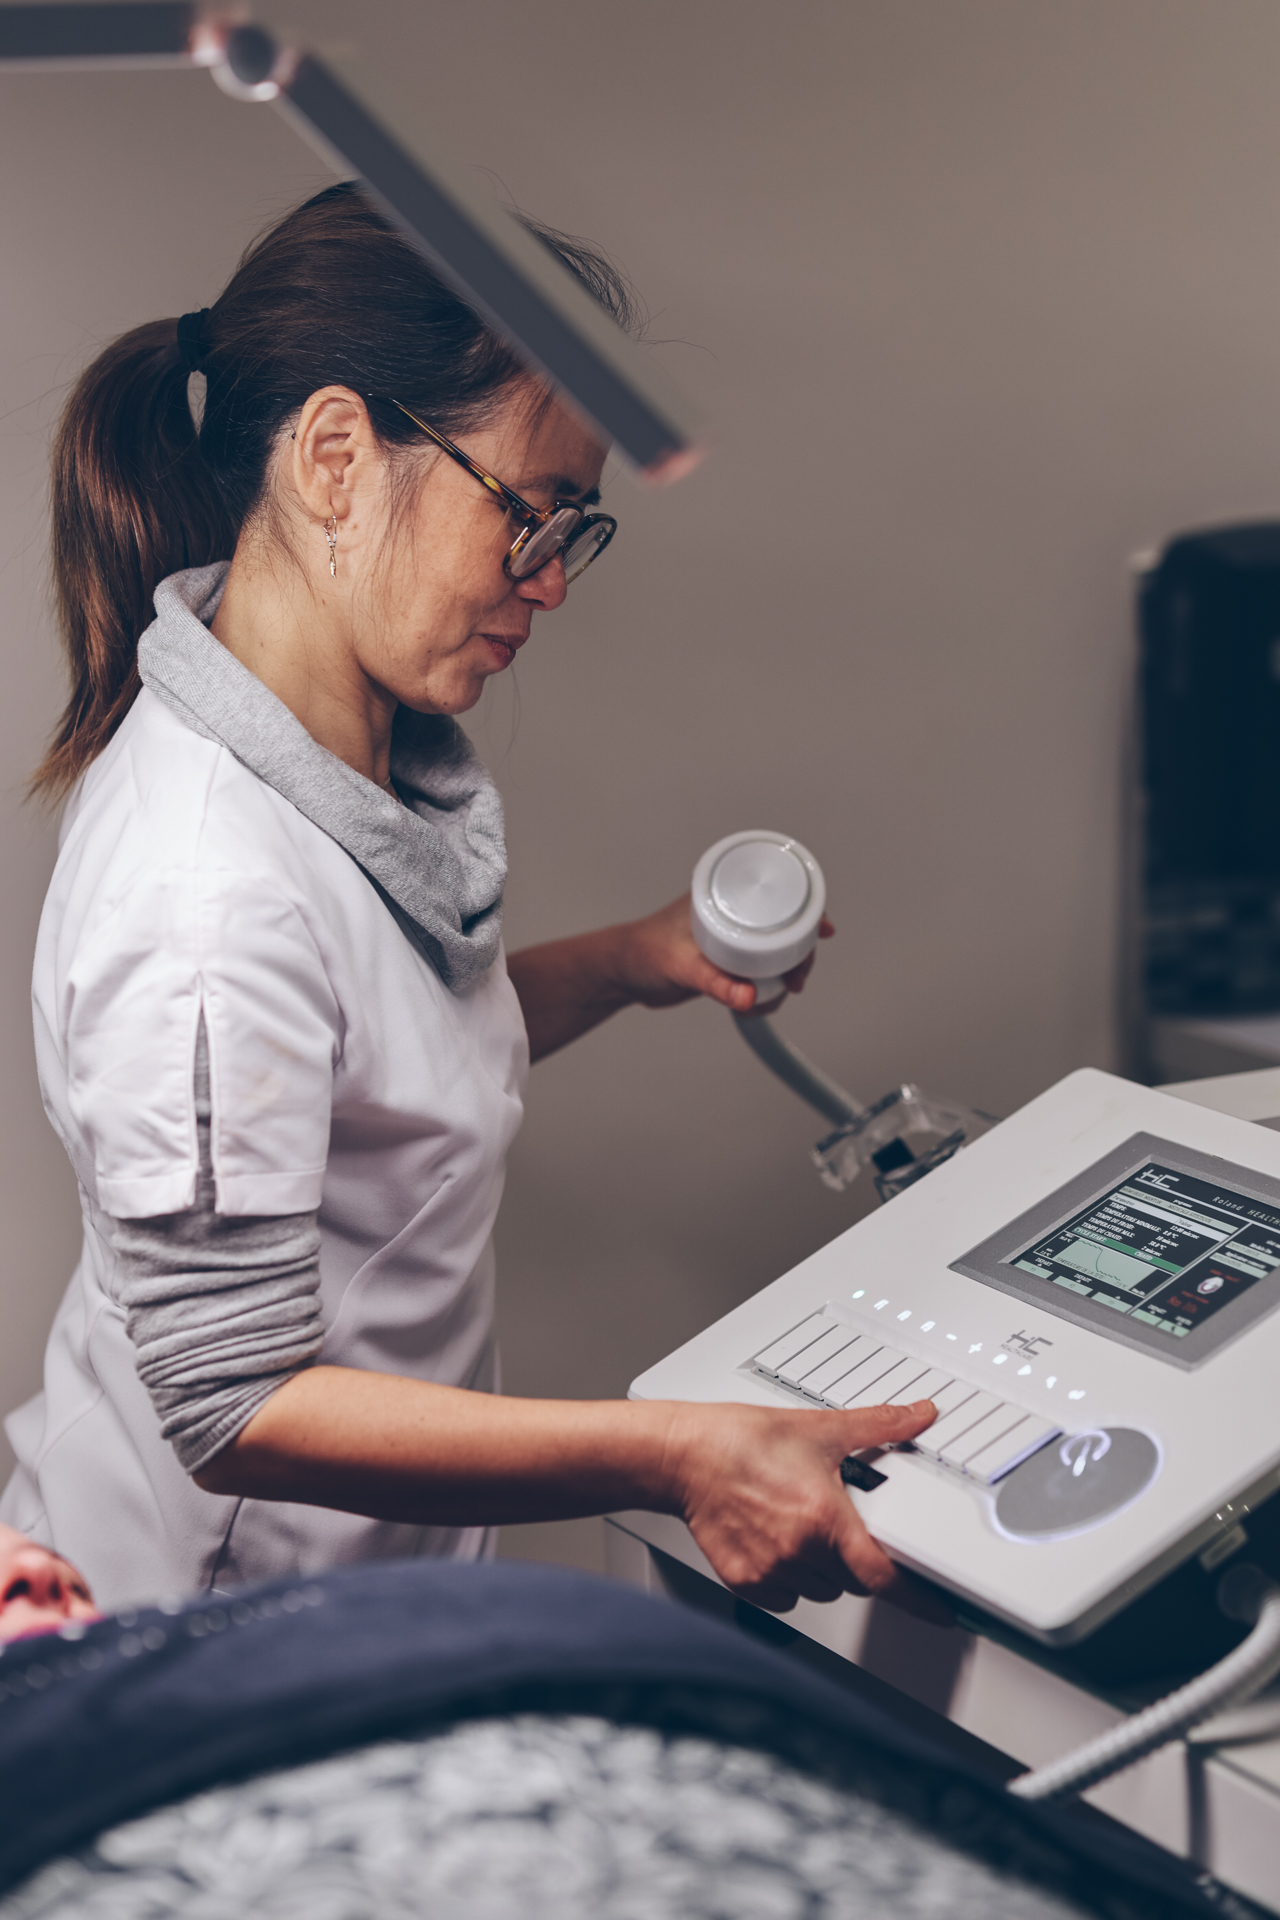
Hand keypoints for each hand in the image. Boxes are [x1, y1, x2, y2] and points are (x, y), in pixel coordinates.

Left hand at [618, 894, 834, 1014]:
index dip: (804, 912)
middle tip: (797, 978)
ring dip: (784, 974)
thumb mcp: (682, 966)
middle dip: (798, 954)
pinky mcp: (724, 963)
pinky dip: (766, 987)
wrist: (621, 974)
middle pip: (781, 929)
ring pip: (772, 954)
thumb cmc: (641, 951)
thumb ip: (715, 984)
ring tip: (781, 992)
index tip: (822, 930)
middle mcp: (728, 915)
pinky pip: (756, 972)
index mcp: (719, 897)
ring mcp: (728, 940)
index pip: (772, 898)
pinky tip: (762, 1000)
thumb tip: (748, 997)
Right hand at [662, 1399, 948, 1618]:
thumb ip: (878, 1425)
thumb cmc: (740, 1441)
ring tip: (803, 1524)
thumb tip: (918, 1415)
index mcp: (824, 1518)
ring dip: (826, 1569)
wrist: (683, 1456)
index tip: (942, 1612)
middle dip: (859, 1558)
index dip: (918, 1600)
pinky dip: (792, 1579)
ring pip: (823, 1591)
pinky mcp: (745, 1582)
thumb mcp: (818, 1428)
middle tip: (840, 1521)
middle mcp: (799, 1552)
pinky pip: (786, 1598)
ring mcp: (770, 1571)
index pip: (883, 1576)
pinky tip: (778, 1541)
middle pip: (854, 1581)